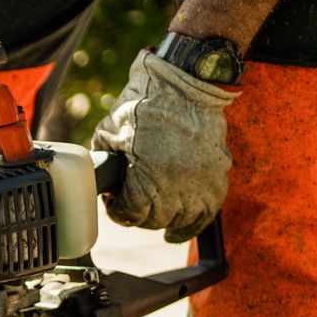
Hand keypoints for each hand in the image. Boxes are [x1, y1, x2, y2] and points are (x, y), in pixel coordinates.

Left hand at [91, 51, 236, 243]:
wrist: (187, 83)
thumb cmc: (145, 103)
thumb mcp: (109, 131)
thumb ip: (102, 160)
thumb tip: (99, 180)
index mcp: (148, 179)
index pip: (130, 215)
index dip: (116, 210)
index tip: (113, 202)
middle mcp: (177, 188)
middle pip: (153, 220)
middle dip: (138, 213)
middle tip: (131, 201)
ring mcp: (200, 184)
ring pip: (178, 220)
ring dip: (162, 218)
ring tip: (151, 210)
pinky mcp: (217, 177)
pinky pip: (206, 215)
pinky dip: (190, 226)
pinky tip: (174, 233)